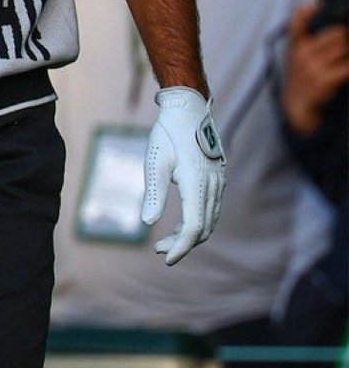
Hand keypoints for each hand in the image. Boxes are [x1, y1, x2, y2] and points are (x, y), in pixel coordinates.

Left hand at [141, 87, 225, 265]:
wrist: (187, 109)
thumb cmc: (167, 133)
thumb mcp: (155, 161)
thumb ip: (153, 193)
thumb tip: (147, 221)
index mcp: (197, 182)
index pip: (193, 226)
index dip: (181, 246)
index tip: (166, 258)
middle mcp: (213, 185)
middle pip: (203, 227)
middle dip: (182, 243)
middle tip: (159, 249)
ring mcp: (219, 182)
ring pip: (209, 220)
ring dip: (190, 234)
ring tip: (166, 240)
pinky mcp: (218, 178)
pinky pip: (212, 209)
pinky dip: (198, 221)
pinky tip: (181, 223)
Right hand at [282, 2, 348, 135]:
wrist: (296, 104)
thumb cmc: (302, 75)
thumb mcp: (296, 53)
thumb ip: (305, 33)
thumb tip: (317, 8)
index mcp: (295, 45)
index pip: (296, 24)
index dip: (304, 12)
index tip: (315, 4)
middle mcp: (302, 54)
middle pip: (335, 33)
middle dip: (345, 34)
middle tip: (345, 39)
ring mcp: (313, 67)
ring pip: (343, 48)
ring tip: (344, 52)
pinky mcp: (324, 80)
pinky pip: (347, 66)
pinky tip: (346, 63)